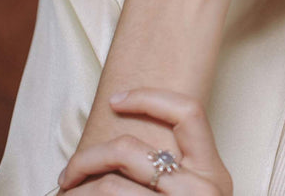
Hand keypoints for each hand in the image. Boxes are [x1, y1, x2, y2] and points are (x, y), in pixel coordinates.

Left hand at [59, 88, 231, 193]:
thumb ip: (175, 172)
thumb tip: (118, 149)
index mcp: (214, 174)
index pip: (187, 113)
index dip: (150, 97)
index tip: (117, 99)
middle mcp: (200, 191)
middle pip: (130, 149)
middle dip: (88, 156)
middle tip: (70, 172)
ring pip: (107, 187)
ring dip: (75, 191)